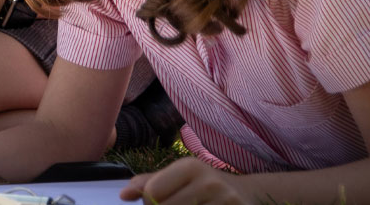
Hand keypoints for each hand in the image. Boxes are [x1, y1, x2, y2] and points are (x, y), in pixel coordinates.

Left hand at [121, 157, 251, 203]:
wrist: (246, 193)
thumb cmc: (202, 185)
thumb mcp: (177, 176)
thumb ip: (147, 183)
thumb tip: (123, 195)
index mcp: (190, 167)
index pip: (153, 192)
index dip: (148, 202)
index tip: (154, 203)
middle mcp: (209, 182)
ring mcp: (226, 201)